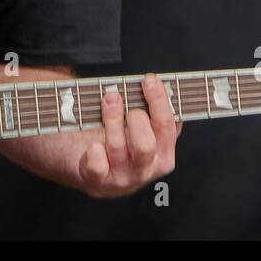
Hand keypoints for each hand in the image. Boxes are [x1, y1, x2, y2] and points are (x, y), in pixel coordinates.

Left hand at [78, 73, 181, 197]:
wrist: (98, 175)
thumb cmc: (125, 146)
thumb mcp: (146, 132)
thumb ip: (156, 113)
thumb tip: (158, 84)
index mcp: (163, 155)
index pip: (167, 126)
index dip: (158, 100)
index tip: (149, 80)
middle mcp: (145, 169)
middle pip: (145, 144)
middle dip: (135, 117)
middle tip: (123, 98)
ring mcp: (122, 177)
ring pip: (118, 148)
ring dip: (112, 119)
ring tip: (108, 99)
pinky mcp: (99, 181)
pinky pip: (97, 167)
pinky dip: (94, 152)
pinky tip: (93, 142)